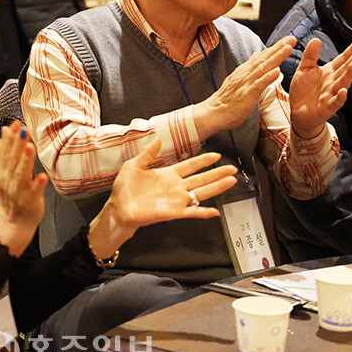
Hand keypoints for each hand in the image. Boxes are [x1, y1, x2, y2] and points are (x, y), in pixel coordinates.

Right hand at [0, 121, 47, 255]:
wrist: (13, 223)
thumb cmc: (12, 194)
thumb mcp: (4, 171)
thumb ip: (5, 150)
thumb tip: (5, 128)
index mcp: (2, 171)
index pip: (4, 151)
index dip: (9, 137)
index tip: (15, 124)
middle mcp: (8, 180)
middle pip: (12, 160)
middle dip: (17, 144)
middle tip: (22, 129)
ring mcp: (19, 191)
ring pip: (21, 174)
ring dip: (26, 161)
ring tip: (30, 147)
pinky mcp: (31, 201)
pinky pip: (35, 192)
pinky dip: (38, 184)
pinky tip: (42, 176)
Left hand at [89, 139, 237, 258]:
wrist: (118, 208)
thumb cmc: (124, 189)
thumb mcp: (133, 166)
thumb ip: (147, 154)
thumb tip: (158, 139)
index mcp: (167, 174)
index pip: (190, 165)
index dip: (203, 160)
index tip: (216, 155)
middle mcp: (175, 186)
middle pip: (201, 178)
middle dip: (217, 172)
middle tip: (232, 168)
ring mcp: (176, 200)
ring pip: (201, 192)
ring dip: (216, 187)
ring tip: (231, 181)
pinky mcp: (173, 212)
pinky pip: (191, 212)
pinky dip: (203, 212)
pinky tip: (215, 211)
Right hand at [194, 37, 294, 138]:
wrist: (213, 113)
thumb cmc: (227, 99)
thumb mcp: (239, 79)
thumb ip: (249, 67)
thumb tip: (257, 54)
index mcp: (245, 71)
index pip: (263, 56)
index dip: (276, 47)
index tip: (288, 39)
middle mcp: (246, 74)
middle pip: (264, 58)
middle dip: (279, 48)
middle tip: (292, 38)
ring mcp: (246, 83)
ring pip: (263, 68)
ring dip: (276, 58)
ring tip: (287, 48)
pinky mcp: (246, 94)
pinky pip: (258, 85)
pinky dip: (267, 77)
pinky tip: (277, 71)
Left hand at [288, 36, 351, 138]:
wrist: (297, 112)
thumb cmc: (303, 91)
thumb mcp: (303, 69)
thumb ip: (310, 56)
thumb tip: (316, 39)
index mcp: (329, 72)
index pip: (343, 59)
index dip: (351, 50)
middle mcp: (333, 82)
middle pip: (346, 69)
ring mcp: (331, 95)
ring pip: (343, 84)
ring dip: (349, 75)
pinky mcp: (326, 108)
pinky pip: (334, 102)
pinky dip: (339, 97)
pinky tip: (343, 91)